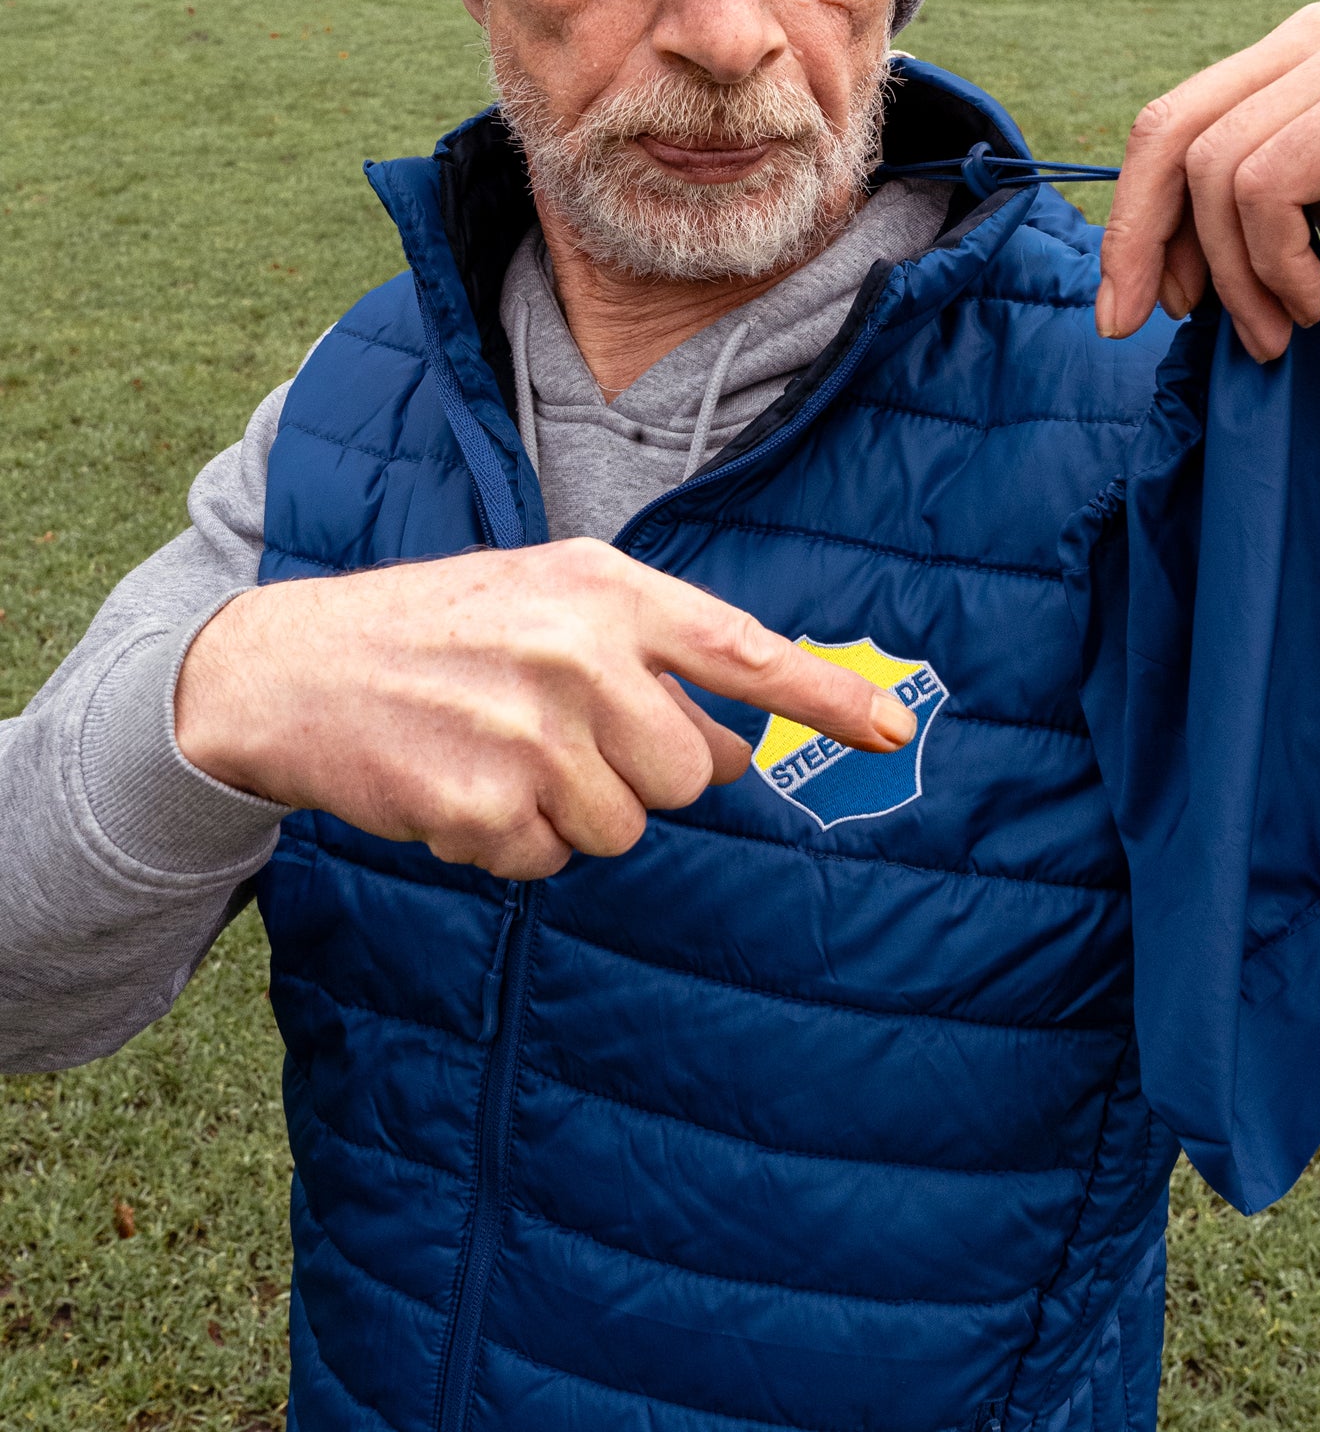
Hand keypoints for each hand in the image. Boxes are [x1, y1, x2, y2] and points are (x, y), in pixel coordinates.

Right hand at [174, 538, 914, 879]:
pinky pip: (546, 861)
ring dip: (572, 812)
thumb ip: (651, 663)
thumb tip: (738, 755)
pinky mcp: (480, 804)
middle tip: (567, 739)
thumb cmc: (443, 630)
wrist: (296, 667)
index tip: (891, 728)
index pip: (741, 650)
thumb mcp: (549, 605)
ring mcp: (528, 732)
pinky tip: (460, 785)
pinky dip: (510, 841)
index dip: (822, 697)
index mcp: (604, 591)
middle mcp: (577, 655)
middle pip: (689, 773)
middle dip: (641, 774)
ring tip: (501, 753)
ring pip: (623, 828)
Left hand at [1097, 0, 1319, 360]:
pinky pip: (1267, 186)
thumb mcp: (1319, 216)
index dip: (1132, 217)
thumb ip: (1237, 214)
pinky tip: (1314, 304)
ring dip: (1233, 276)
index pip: (1171, 123)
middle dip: (1144, 241)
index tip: (1124, 304)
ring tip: (1278, 330)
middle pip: (1172, 132)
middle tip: (1150, 325)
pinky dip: (1274, 264)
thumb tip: (1141, 267)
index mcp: (1299, 54)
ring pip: (1215, 170)